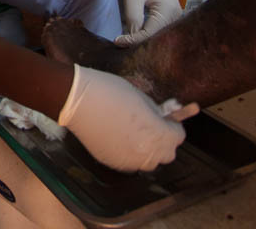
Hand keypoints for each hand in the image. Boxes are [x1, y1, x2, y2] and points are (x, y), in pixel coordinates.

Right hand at [57, 64, 193, 170]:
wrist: (77, 100)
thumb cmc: (108, 92)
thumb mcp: (141, 97)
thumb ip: (156, 112)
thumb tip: (163, 119)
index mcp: (156, 133)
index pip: (178, 137)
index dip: (173, 126)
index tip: (166, 119)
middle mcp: (145, 152)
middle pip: (167, 154)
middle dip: (164, 141)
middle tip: (154, 127)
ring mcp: (128, 160)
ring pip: (149, 162)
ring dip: (149, 150)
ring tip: (137, 135)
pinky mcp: (112, 162)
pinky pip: (130, 163)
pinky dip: (131, 153)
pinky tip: (121, 138)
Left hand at [115, 0, 180, 45]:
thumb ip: (133, 18)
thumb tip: (131, 40)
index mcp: (168, 10)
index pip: (149, 34)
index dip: (132, 41)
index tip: (116, 41)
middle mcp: (175, 16)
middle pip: (155, 38)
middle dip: (138, 43)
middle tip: (120, 44)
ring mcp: (174, 17)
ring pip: (156, 35)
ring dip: (141, 40)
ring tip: (125, 42)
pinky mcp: (169, 16)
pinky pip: (157, 30)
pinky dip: (145, 34)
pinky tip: (133, 36)